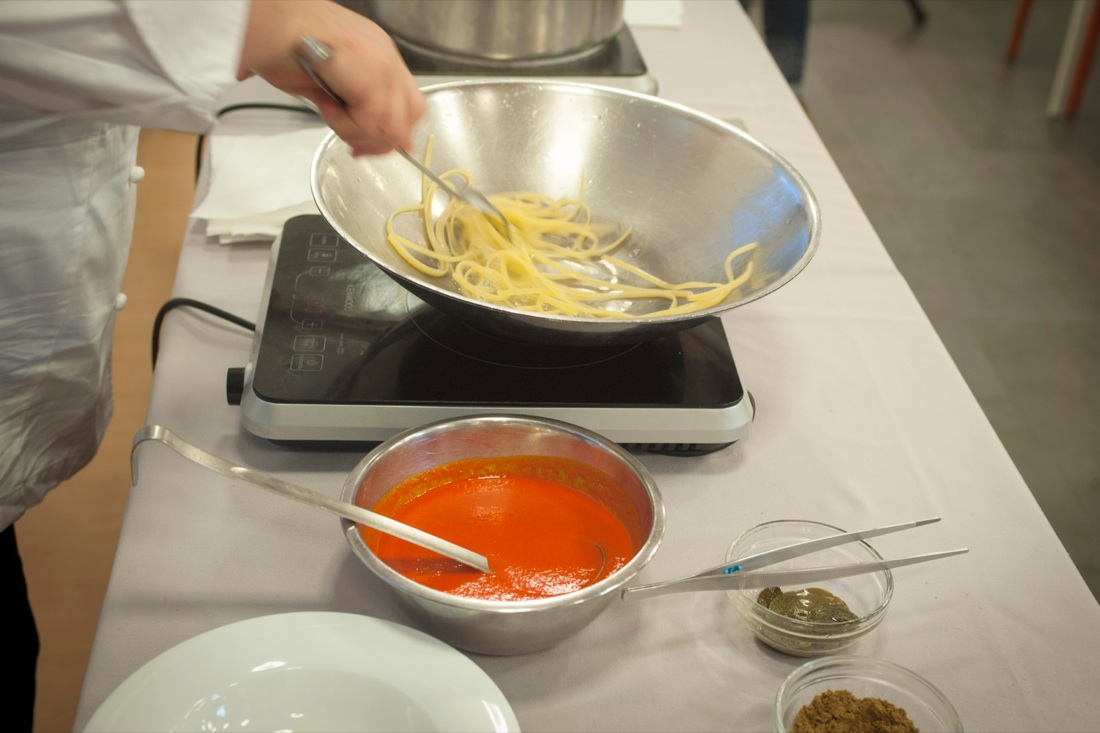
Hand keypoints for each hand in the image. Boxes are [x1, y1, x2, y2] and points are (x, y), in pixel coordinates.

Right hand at [239, 0, 424, 154]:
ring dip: (355, 132)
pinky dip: (345, 124)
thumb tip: (366, 136)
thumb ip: (352, 108)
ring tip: (329, 114)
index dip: (392, 133)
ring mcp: (383, 63)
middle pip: (409, 117)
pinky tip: (325, 106)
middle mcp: (386, 56)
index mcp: (380, 55)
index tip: (368, 146)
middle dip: (380, 142)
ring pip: (391, 126)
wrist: (269, 25)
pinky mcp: (372, 75)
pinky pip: (371, 122)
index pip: (408, 105)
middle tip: (355, 147)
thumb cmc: (283, 46)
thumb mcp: (327, 84)